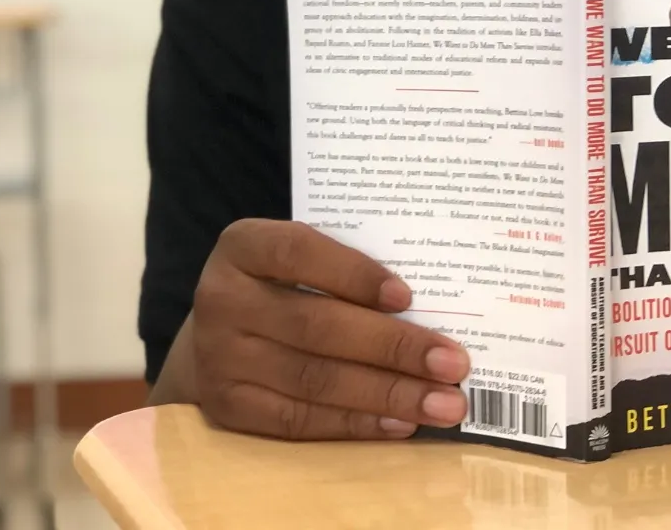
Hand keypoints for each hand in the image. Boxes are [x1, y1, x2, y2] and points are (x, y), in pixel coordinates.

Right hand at [192, 219, 470, 440]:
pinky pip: (299, 421)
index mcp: (243, 246)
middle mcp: (223, 299)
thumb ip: (346, 270)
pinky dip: (356, 424)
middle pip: (316, 325)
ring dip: (387, 394)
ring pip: (314, 379)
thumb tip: (434, 305)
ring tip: (443, 404)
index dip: (353, 273)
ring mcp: (220, 358)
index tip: (407, 297)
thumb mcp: (298, 262)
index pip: (298, 251)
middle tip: (453, 364)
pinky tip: (400, 424)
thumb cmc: (282, 288)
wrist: (216, 339)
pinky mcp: (227, 408)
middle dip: (393, 347)